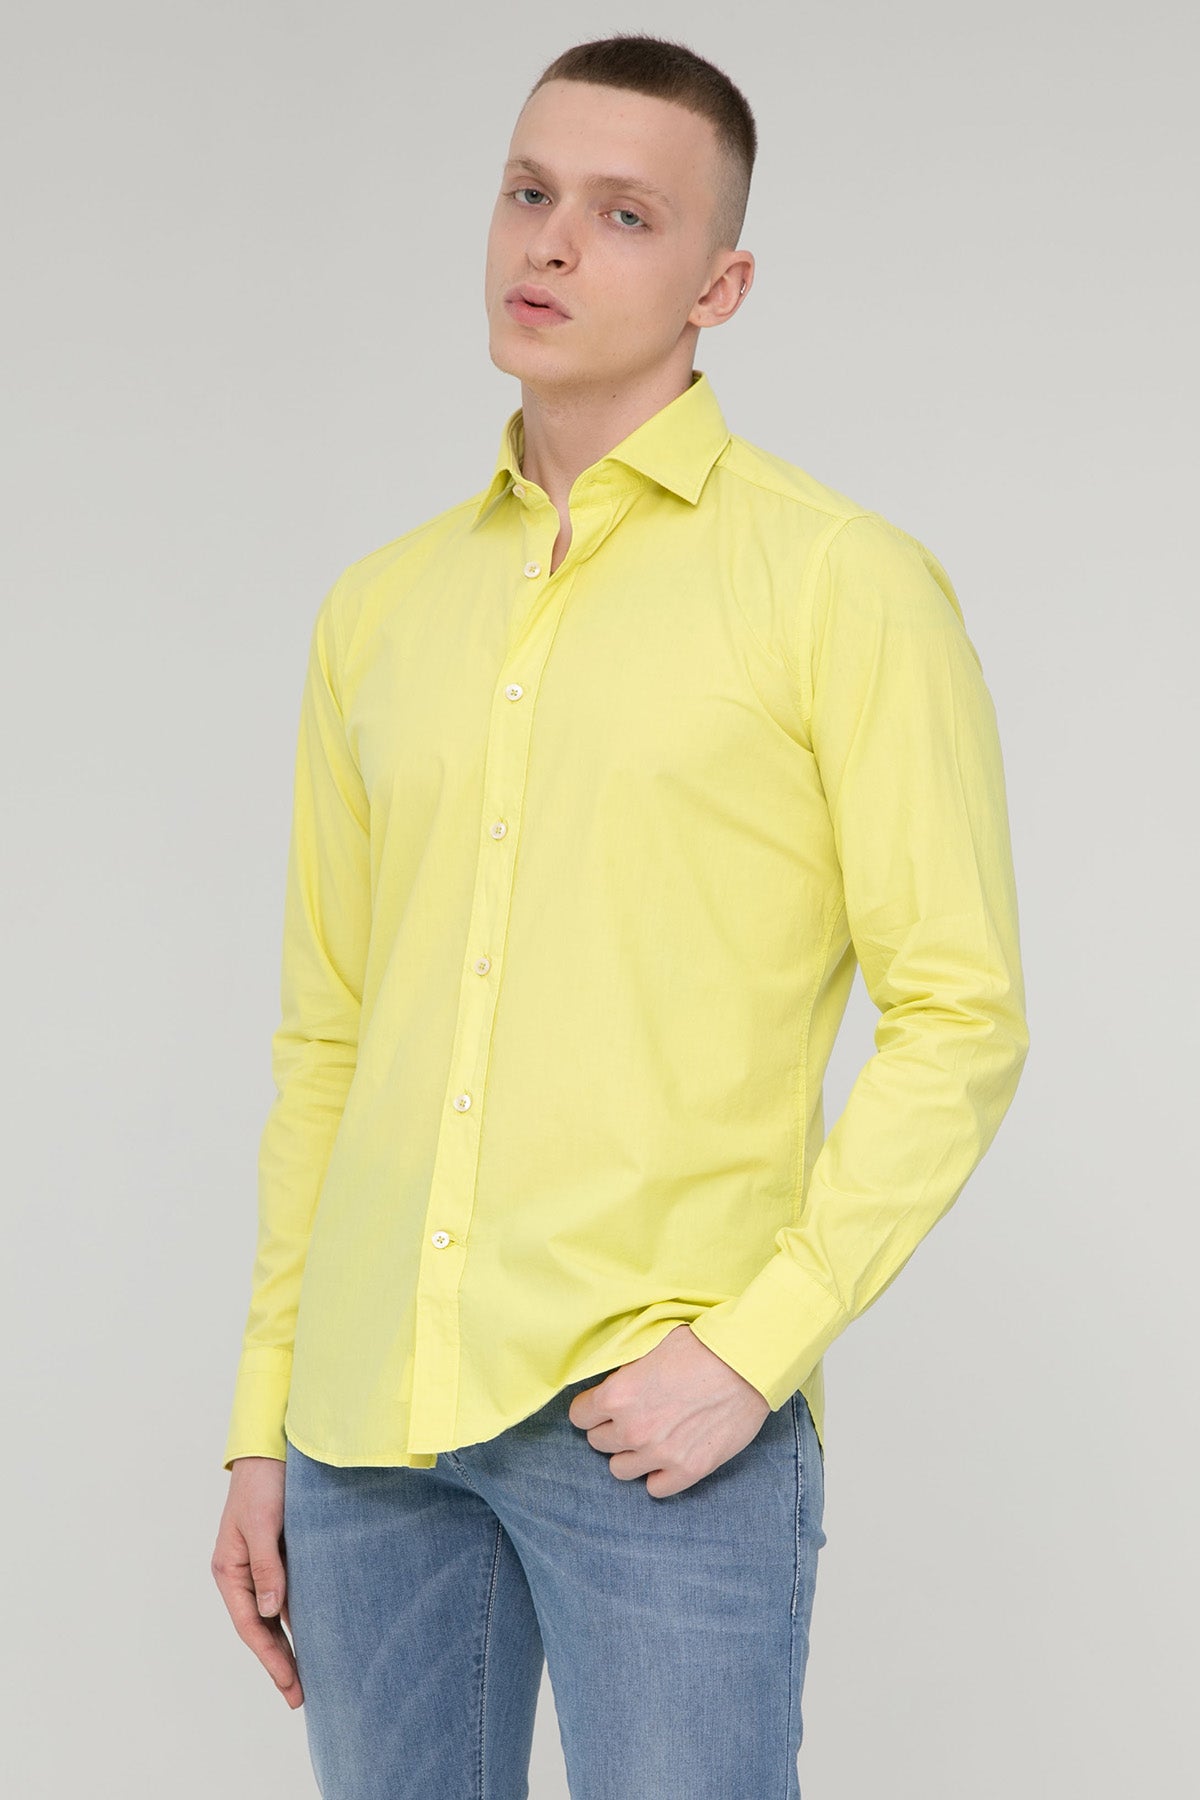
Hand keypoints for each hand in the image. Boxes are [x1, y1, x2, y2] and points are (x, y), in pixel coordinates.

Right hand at [211, 1456, 303, 1707]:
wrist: (273, 1447)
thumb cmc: (263, 1483)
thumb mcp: (262, 1524)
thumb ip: (267, 1567)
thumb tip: (271, 1612)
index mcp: (229, 1570)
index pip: (250, 1626)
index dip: (269, 1658)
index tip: (290, 1684)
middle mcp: (243, 1573)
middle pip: (260, 1628)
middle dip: (279, 1662)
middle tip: (299, 1696)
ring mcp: (262, 1565)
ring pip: (275, 1615)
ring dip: (290, 1643)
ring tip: (309, 1675)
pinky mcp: (282, 1554)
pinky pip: (289, 1593)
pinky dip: (299, 1615)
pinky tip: (315, 1631)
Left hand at [567, 1323, 771, 1497]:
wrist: (747, 1362)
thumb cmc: (700, 1346)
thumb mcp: (649, 1347)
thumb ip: (624, 1374)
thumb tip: (610, 1385)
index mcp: (617, 1395)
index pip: (579, 1416)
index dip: (591, 1409)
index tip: (603, 1406)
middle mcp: (632, 1430)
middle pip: (598, 1443)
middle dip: (611, 1429)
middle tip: (632, 1417)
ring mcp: (660, 1454)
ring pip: (620, 1470)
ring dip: (630, 1455)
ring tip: (649, 1438)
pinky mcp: (688, 1470)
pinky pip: (655, 1488)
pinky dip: (658, 1475)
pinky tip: (668, 1456)